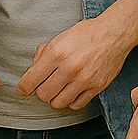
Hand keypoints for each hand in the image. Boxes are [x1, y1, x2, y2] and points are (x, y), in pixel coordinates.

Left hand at [16, 10, 135, 111]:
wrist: (114, 33)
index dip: (22, 88)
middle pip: (43, 95)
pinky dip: (71, 100)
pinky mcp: (97, 86)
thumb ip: (43, 55)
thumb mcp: (59, 38)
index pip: (30, 81)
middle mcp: (70, 68)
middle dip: (40, 92)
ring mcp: (84, 79)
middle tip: (45, 85)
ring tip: (59, 89)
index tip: (23, 90)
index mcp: (57, 53)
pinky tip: (72, 91)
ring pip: (58, 103)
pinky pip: (76, 104)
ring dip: (55, 98)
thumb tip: (32, 75)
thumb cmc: (86, 34)